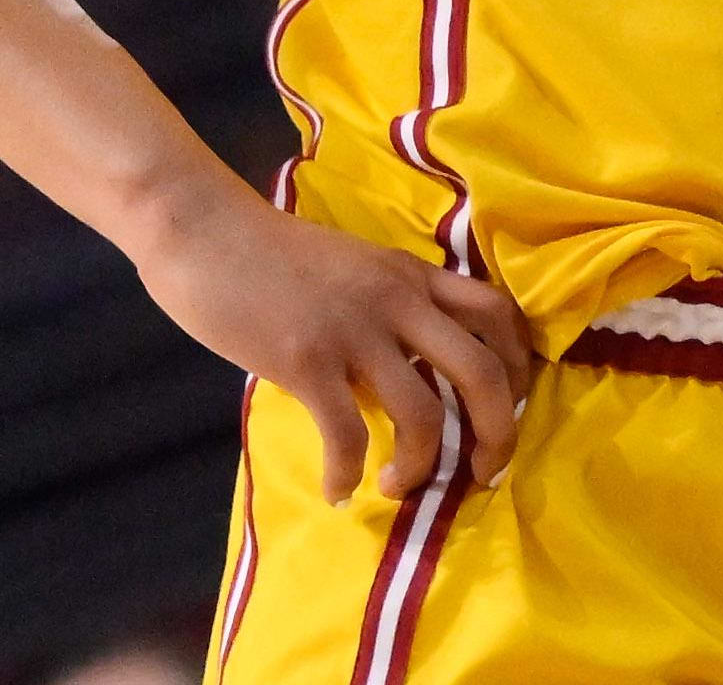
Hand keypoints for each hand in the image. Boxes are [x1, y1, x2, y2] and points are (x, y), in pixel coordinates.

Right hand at [132, 178, 534, 500]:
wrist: (204, 232)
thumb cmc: (270, 254)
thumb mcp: (354, 268)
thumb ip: (389, 309)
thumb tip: (409, 370)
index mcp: (413, 275)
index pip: (498, 314)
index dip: (518, 368)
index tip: (507, 409)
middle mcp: (399, 300)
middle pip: (483, 372)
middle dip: (499, 434)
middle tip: (485, 473)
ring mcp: (355, 331)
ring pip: (425, 414)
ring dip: (421, 465)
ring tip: (398, 487)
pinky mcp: (307, 360)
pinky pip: (347, 434)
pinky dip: (347, 473)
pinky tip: (337, 489)